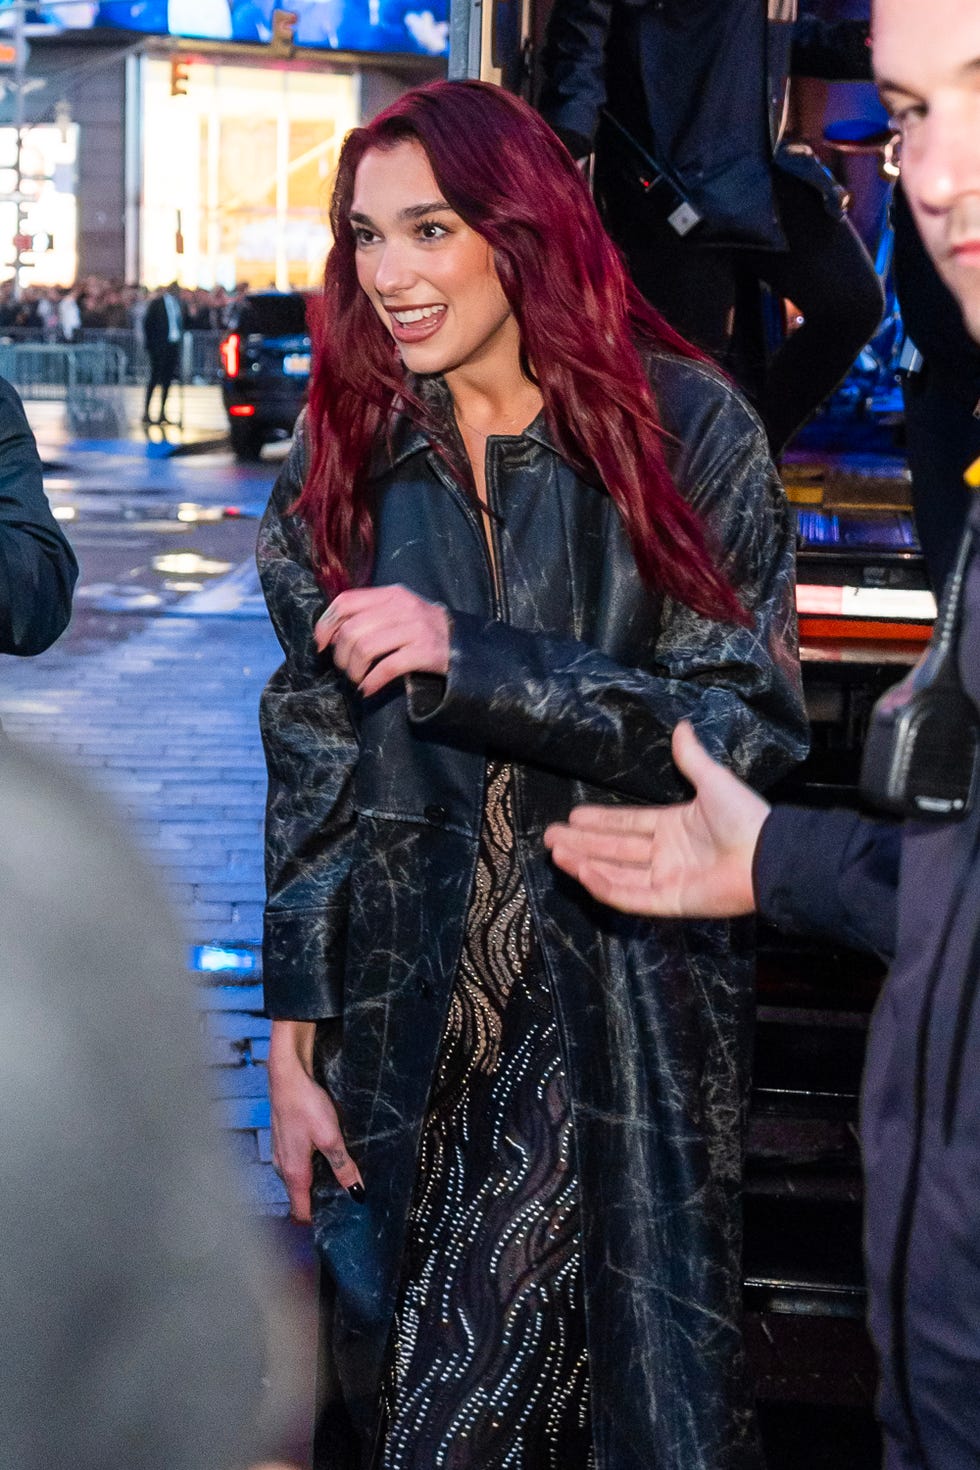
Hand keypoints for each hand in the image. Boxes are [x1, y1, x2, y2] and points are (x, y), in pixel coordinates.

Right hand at [268, 1019, 364, 1222]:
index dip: (318, 1220)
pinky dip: (310, 1167)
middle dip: (320, 1202)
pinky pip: (297, 1164)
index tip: (339, 1220)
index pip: (301, 1212)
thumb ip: (343, 1166)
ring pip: (299, 1180)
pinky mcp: (284, 1141)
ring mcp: (281, 1154)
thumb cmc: (306, 1105)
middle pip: (300, 1197)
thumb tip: (357, 1193)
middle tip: (347, 1199)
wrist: (287, 1075)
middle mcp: (283, 1168)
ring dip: (316, 1183)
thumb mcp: (330, 1136)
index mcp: (294, 1173)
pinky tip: (325, 1155)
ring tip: (341, 1178)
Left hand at [315, 585, 449, 698]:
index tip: (322, 645)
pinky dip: (372, 682)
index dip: (326, 624)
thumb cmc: (423, 630)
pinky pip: (387, 668)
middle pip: (351, 630)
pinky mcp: (425, 652)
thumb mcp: (398, 611)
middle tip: (347, 669)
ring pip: (365, 649)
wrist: (464, 645)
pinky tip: (369, 689)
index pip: (345, 602)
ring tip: (359, 679)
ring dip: (354, 671)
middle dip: (341, 656)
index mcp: (391, 594)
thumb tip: (331, 636)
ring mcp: (415, 629)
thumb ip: (369, 615)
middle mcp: (402, 607)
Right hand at [543, 721, 769, 916]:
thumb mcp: (714, 781)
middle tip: (550, 837)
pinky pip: (630, 896)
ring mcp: (665, 879)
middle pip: (614, 849)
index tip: (573, 816)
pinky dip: (604, 885)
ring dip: (584, 863)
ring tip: (556, 853)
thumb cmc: (744, 818)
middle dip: (581, 844)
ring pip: (615, 873)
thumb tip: (681, 726)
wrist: (767, 855)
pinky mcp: (669, 902)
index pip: (628, 825)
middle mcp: (666, 854)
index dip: (600, 822)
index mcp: (674, 826)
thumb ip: (691, 758)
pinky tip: (582, 871)